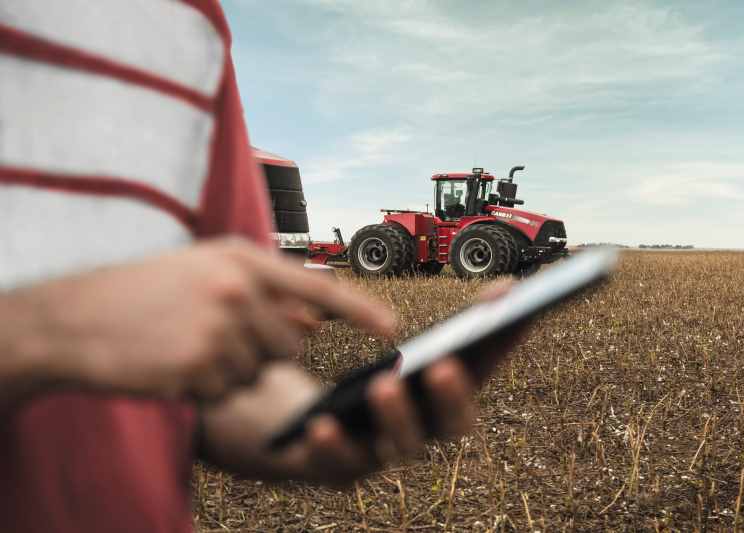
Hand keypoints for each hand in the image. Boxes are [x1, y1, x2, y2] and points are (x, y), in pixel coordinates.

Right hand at [6, 238, 394, 401]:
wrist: (77, 316)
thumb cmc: (146, 291)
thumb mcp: (208, 274)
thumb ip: (266, 294)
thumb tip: (317, 321)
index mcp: (241, 259)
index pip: (316, 285)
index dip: (359, 309)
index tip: (392, 329)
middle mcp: (235, 288)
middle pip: (290, 343)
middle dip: (262, 350)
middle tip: (214, 336)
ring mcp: (217, 327)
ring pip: (259, 371)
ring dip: (230, 370)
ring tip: (187, 346)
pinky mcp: (197, 365)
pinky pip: (228, 392)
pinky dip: (207, 388)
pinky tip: (175, 365)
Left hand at [201, 280, 524, 485]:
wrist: (298, 427)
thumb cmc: (360, 383)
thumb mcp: (397, 348)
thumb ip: (437, 325)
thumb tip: (503, 289)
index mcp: (437, 402)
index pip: (480, 375)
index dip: (500, 347)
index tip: (512, 314)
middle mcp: (419, 432)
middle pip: (452, 425)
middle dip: (453, 396)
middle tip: (443, 364)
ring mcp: (381, 455)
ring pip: (401, 448)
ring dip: (397, 416)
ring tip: (383, 383)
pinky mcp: (338, 469)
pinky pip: (339, 466)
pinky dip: (333, 447)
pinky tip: (321, 423)